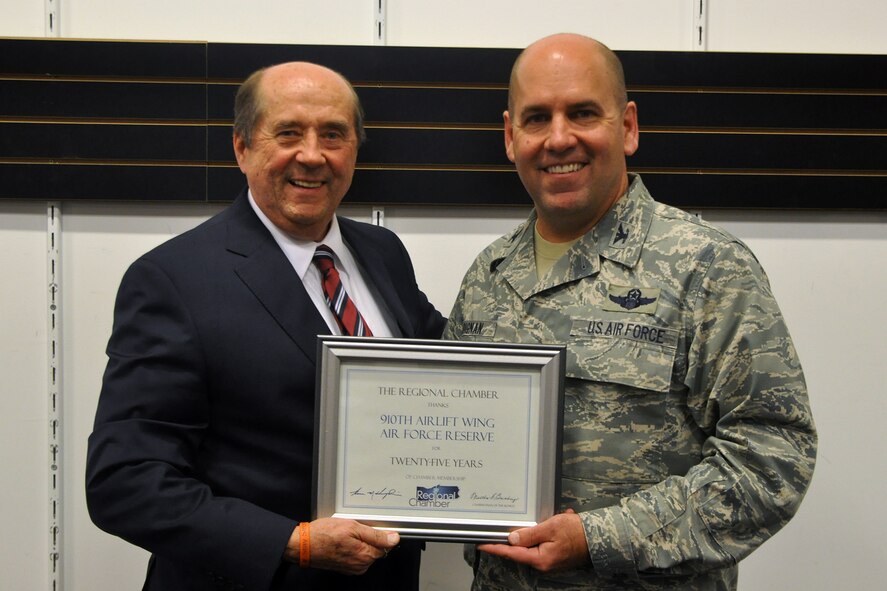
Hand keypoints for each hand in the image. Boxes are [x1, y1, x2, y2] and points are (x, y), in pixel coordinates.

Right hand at [285, 518, 399, 574]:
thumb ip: (376, 534)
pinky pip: (355, 556)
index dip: (379, 533)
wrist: (303, 545)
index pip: (385, 545)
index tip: (369, 526)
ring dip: (359, 543)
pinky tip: (341, 541)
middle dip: (368, 537)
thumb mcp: (352, 527)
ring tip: (345, 534)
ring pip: (365, 552)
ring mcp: (352, 568)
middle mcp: (360, 565)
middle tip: (353, 529)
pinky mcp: (345, 568)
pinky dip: (352, 548)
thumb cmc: (323, 534)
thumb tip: (393, 539)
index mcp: (365, 555)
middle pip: (375, 549)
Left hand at [477, 511, 588, 572]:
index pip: (512, 553)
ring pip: (532, 546)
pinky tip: (554, 524)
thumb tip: (512, 538)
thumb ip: (530, 533)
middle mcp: (544, 564)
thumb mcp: (551, 527)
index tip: (481, 544)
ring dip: (534, 533)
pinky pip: (542, 545)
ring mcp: (550, 562)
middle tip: (510, 526)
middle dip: (517, 536)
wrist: (600, 537)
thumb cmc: (578, 533)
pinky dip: (544, 533)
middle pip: (521, 550)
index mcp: (541, 559)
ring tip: (547, 522)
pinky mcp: (554, 557)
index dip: (495, 547)